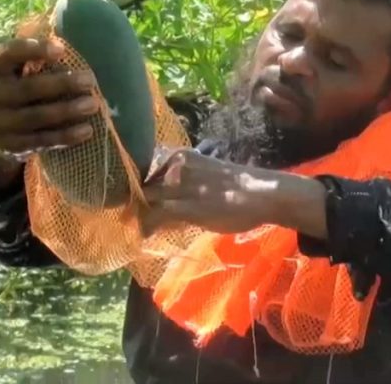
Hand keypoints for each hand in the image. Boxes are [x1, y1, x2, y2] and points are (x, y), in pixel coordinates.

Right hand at [0, 37, 99, 181]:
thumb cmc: (17, 85)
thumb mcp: (17, 67)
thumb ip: (35, 54)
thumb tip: (67, 37)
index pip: (8, 53)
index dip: (33, 49)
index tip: (62, 49)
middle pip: (28, 88)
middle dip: (63, 84)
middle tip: (90, 80)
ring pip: (37, 117)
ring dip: (68, 110)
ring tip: (93, 105)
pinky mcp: (9, 145)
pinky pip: (41, 140)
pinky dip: (66, 136)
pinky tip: (86, 130)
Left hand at [141, 148, 327, 237]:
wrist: (262, 193)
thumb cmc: (240, 185)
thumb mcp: (208, 173)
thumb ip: (186, 181)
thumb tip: (169, 196)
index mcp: (181, 156)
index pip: (145, 166)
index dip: (135, 183)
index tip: (131, 196)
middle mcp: (177, 166)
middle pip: (141, 182)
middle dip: (133, 198)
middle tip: (128, 213)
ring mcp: (181, 186)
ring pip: (145, 199)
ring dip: (137, 213)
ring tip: (136, 225)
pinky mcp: (187, 206)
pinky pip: (156, 215)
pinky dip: (147, 225)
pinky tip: (146, 234)